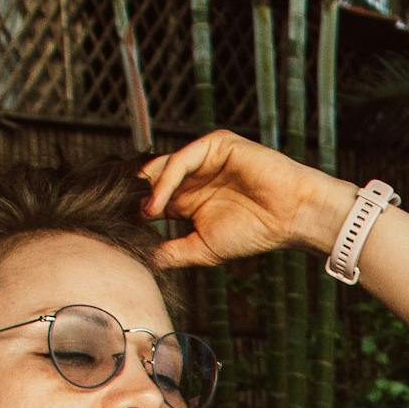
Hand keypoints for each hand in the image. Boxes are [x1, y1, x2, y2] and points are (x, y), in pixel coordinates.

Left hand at [138, 131, 350, 267]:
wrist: (290, 216)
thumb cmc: (254, 233)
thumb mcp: (202, 248)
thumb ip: (172, 252)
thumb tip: (142, 263)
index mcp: (187, 200)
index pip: (151, 199)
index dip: (134, 211)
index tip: (118, 230)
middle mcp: (193, 177)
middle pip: (151, 179)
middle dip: (134, 196)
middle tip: (119, 216)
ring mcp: (203, 159)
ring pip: (163, 168)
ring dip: (148, 191)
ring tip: (143, 214)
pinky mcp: (215, 144)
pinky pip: (182, 159)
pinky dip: (166, 180)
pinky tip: (158, 202)